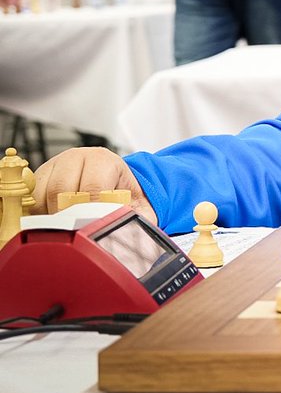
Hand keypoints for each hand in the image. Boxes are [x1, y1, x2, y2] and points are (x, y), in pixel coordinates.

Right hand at [33, 147, 157, 225]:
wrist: (116, 182)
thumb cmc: (126, 196)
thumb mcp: (139, 206)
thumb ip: (137, 220)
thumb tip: (128, 235)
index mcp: (103, 160)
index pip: (92, 186)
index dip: (91, 211)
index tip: (92, 228)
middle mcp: (76, 157)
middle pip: (60, 189)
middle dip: (66, 215)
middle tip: (74, 234)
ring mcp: (54, 165)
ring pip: (40, 195)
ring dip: (49, 217)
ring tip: (64, 230)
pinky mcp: (38, 177)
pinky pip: (29, 199)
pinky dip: (36, 215)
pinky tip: (51, 224)